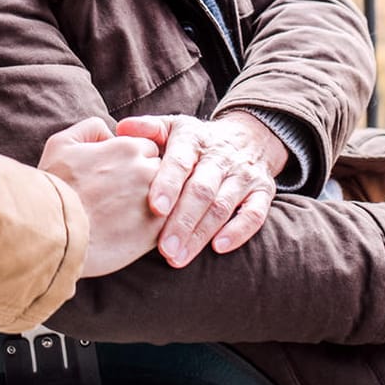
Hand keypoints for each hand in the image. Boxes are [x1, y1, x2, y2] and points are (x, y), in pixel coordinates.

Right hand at [38, 116, 165, 277]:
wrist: (54, 235)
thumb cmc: (54, 189)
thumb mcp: (61, 144)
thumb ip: (90, 128)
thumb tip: (109, 132)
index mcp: (128, 147)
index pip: (147, 146)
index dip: (134, 160)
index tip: (120, 174)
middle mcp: (146, 170)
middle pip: (160, 169)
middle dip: (148, 178)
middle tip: (125, 194)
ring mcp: (155, 202)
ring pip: (167, 196)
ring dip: (156, 201)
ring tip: (129, 214)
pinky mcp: (156, 232)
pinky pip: (167, 222)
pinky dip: (156, 224)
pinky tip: (135, 231)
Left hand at [114, 112, 285, 267]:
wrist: (247, 136)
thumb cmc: (195, 141)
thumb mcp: (173, 127)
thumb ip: (148, 129)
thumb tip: (121, 129)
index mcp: (193, 138)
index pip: (181, 161)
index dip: (168, 184)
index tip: (155, 208)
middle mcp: (220, 156)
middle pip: (202, 190)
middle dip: (182, 221)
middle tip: (164, 249)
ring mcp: (243, 174)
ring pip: (223, 205)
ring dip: (201, 234)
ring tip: (178, 257)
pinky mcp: (263, 191)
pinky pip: (255, 214)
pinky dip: (238, 231)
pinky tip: (218, 248)